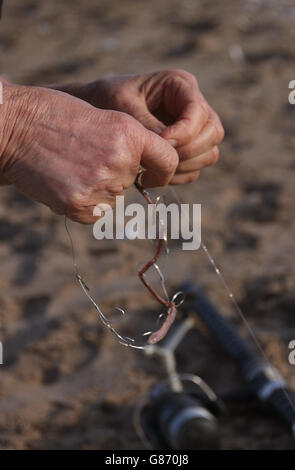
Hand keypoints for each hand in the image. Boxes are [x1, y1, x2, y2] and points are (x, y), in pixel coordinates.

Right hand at [0, 81, 177, 222]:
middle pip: (132, 182)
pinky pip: (96, 214)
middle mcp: (120, 160)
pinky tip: (64, 183)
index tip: (153, 176)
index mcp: (129, 133)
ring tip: (70, 167)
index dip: (162, 172)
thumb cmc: (55, 117)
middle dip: (114, 175)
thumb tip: (145, 176)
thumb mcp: (102, 118)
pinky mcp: (79, 205)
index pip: (167, 161)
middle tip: (84, 157)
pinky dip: (83, 204)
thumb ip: (129, 145)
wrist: (14, 126)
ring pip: (114, 199)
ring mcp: (100, 184)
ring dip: (98, 190)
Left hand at [60, 69, 223, 183]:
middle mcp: (193, 105)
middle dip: (187, 151)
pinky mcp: (188, 149)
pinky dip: (180, 176)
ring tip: (153, 169)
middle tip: (157, 158)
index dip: (184, 132)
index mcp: (180, 85)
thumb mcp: (122, 105)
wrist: (98, 111)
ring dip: (185, 165)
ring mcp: (194, 129)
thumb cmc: (106, 100)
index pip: (198, 111)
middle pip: (212, 133)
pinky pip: (196, 168)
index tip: (161, 144)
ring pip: (209, 153)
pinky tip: (155, 173)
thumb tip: (169, 147)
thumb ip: (146, 124)